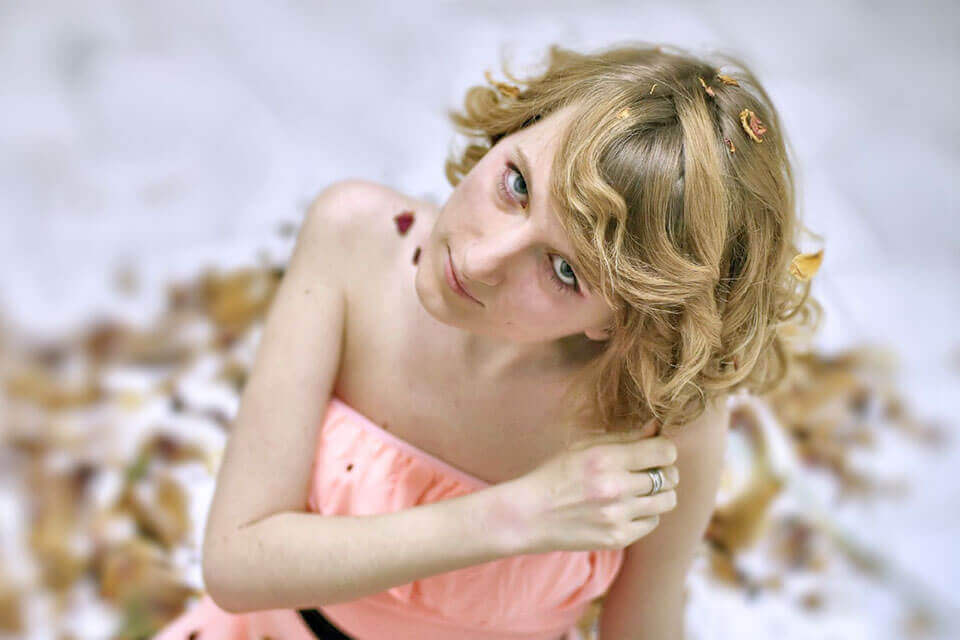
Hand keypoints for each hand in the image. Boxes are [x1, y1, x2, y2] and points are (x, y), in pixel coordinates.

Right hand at [489, 418, 678, 554]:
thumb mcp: (583, 447)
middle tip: (647, 471)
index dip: (665, 449)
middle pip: (670, 476)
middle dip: (664, 470)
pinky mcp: (618, 538)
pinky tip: (626, 508)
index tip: (656, 451)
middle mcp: (615, 488)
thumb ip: (623, 438)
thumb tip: (657, 428)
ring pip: (667, 501)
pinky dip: (645, 514)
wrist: (529, 516)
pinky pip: (652, 522)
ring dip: (659, 493)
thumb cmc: (555, 475)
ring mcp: (618, 516)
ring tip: (640, 490)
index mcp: (605, 458)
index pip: (664, 451)